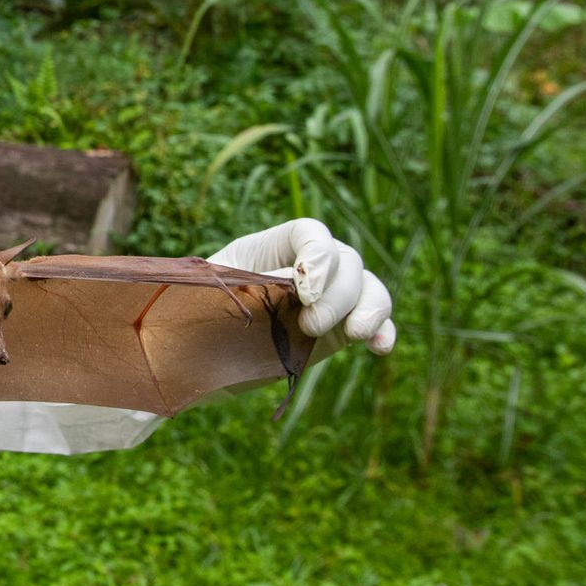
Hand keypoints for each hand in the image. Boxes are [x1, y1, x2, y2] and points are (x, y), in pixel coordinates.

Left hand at [207, 218, 394, 354]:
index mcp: (274, 246)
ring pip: (369, 287)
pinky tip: (379, 348)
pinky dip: (384, 331)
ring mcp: (329, 296)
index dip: (318, 255)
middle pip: (346, 261)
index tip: (304, 290)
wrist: (202, 352)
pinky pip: (375, 322)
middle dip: (337, 294)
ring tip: (355, 334)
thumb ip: (257, 283)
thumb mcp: (220, 291)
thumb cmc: (202, 312)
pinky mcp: (340, 328)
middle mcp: (309, 266)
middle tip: (311, 325)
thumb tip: (294, 281)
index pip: (311, 233)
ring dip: (369, 308)